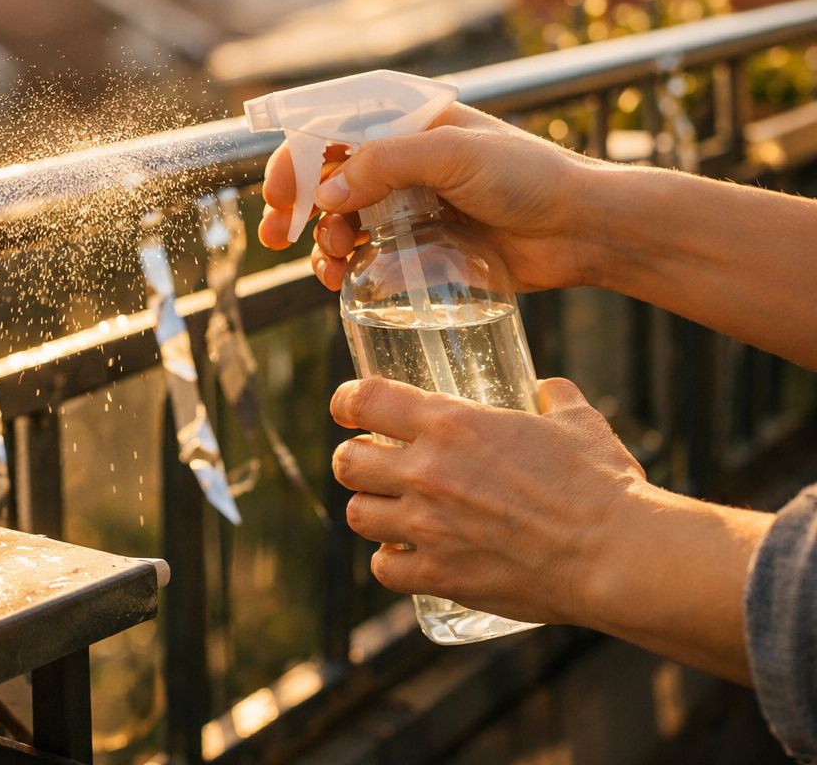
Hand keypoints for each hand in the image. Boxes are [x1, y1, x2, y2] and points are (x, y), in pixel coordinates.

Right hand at [259, 103, 606, 292]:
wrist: (583, 229)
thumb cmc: (529, 177)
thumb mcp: (453, 155)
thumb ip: (385, 164)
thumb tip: (325, 192)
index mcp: (407, 123)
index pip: (330, 129)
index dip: (294, 158)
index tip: (276, 195)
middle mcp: (402, 160)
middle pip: (325, 177)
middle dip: (295, 206)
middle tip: (278, 236)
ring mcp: (409, 204)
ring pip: (339, 219)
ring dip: (320, 241)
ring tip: (328, 264)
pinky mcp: (421, 245)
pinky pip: (365, 253)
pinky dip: (343, 265)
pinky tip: (341, 279)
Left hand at [328, 375, 646, 625]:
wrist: (616, 554)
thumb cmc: (601, 484)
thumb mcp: (577, 423)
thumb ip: (553, 399)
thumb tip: (546, 389)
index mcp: (451, 423)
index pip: (365, 399)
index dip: (347, 401)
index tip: (347, 407)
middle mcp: (427, 472)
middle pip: (346, 461)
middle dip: (354, 459)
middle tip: (372, 463)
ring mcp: (428, 527)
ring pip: (357, 514)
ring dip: (370, 509)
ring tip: (389, 510)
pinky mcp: (440, 575)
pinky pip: (384, 569)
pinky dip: (390, 561)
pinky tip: (407, 556)